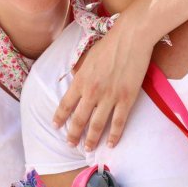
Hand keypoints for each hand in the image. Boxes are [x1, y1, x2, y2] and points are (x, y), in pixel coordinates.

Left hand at [53, 20, 152, 150]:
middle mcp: (92, 92)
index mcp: (81, 80)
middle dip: (73, 134)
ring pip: (97, 125)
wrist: (131, 38)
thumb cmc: (110, 44)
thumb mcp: (88, 57)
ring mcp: (110, 97)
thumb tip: (77, 82)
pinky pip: (118, 122)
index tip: (56, 126)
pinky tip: (110, 144)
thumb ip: (81, 73)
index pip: (66, 104)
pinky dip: (113, 135)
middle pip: (79, 119)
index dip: (60, 117)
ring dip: (91, 139)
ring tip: (87, 148)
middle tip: (71, 144)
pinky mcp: (126, 99)